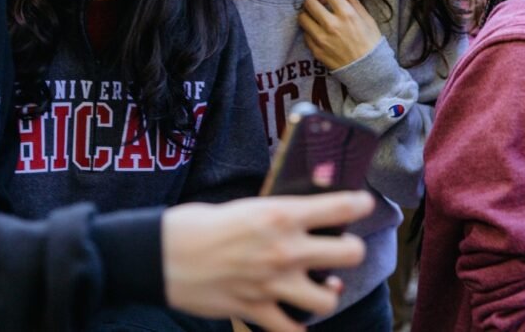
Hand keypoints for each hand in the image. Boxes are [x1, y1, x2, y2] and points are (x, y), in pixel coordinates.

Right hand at [162, 192, 372, 331]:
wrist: (160, 255)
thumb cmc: (194, 224)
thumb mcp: (240, 207)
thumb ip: (273, 215)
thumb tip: (297, 218)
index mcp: (279, 214)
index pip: (340, 208)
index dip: (360, 204)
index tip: (364, 203)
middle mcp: (283, 249)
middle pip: (350, 254)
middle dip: (350, 251)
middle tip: (340, 249)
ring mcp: (272, 284)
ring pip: (329, 299)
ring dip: (328, 293)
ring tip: (319, 286)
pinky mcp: (256, 311)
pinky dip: (297, 328)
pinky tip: (295, 317)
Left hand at [298, 0, 380, 70]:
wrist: (369, 70)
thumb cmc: (371, 43)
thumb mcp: (367, 19)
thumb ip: (354, 2)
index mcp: (346, 14)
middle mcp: (331, 25)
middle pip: (309, 2)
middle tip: (319, 2)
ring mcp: (321, 39)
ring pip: (302, 18)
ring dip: (308, 14)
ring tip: (316, 16)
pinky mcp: (316, 51)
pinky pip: (305, 35)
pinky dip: (310, 31)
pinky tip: (318, 31)